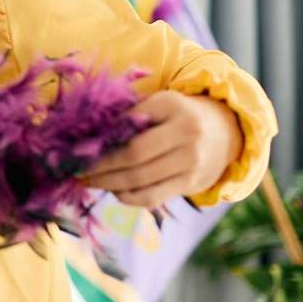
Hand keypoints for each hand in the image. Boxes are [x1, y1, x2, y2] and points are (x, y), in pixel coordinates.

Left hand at [84, 90, 242, 208]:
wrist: (226, 131)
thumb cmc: (177, 115)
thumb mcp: (157, 103)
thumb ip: (128, 116)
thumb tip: (86, 136)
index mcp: (171, 105)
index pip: (127, 124)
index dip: (100, 139)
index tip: (76, 148)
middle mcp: (186, 133)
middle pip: (132, 156)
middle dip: (100, 166)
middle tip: (76, 170)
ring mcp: (191, 161)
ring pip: (141, 179)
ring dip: (109, 183)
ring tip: (89, 181)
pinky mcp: (192, 183)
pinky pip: (153, 196)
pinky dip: (128, 197)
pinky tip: (114, 191)